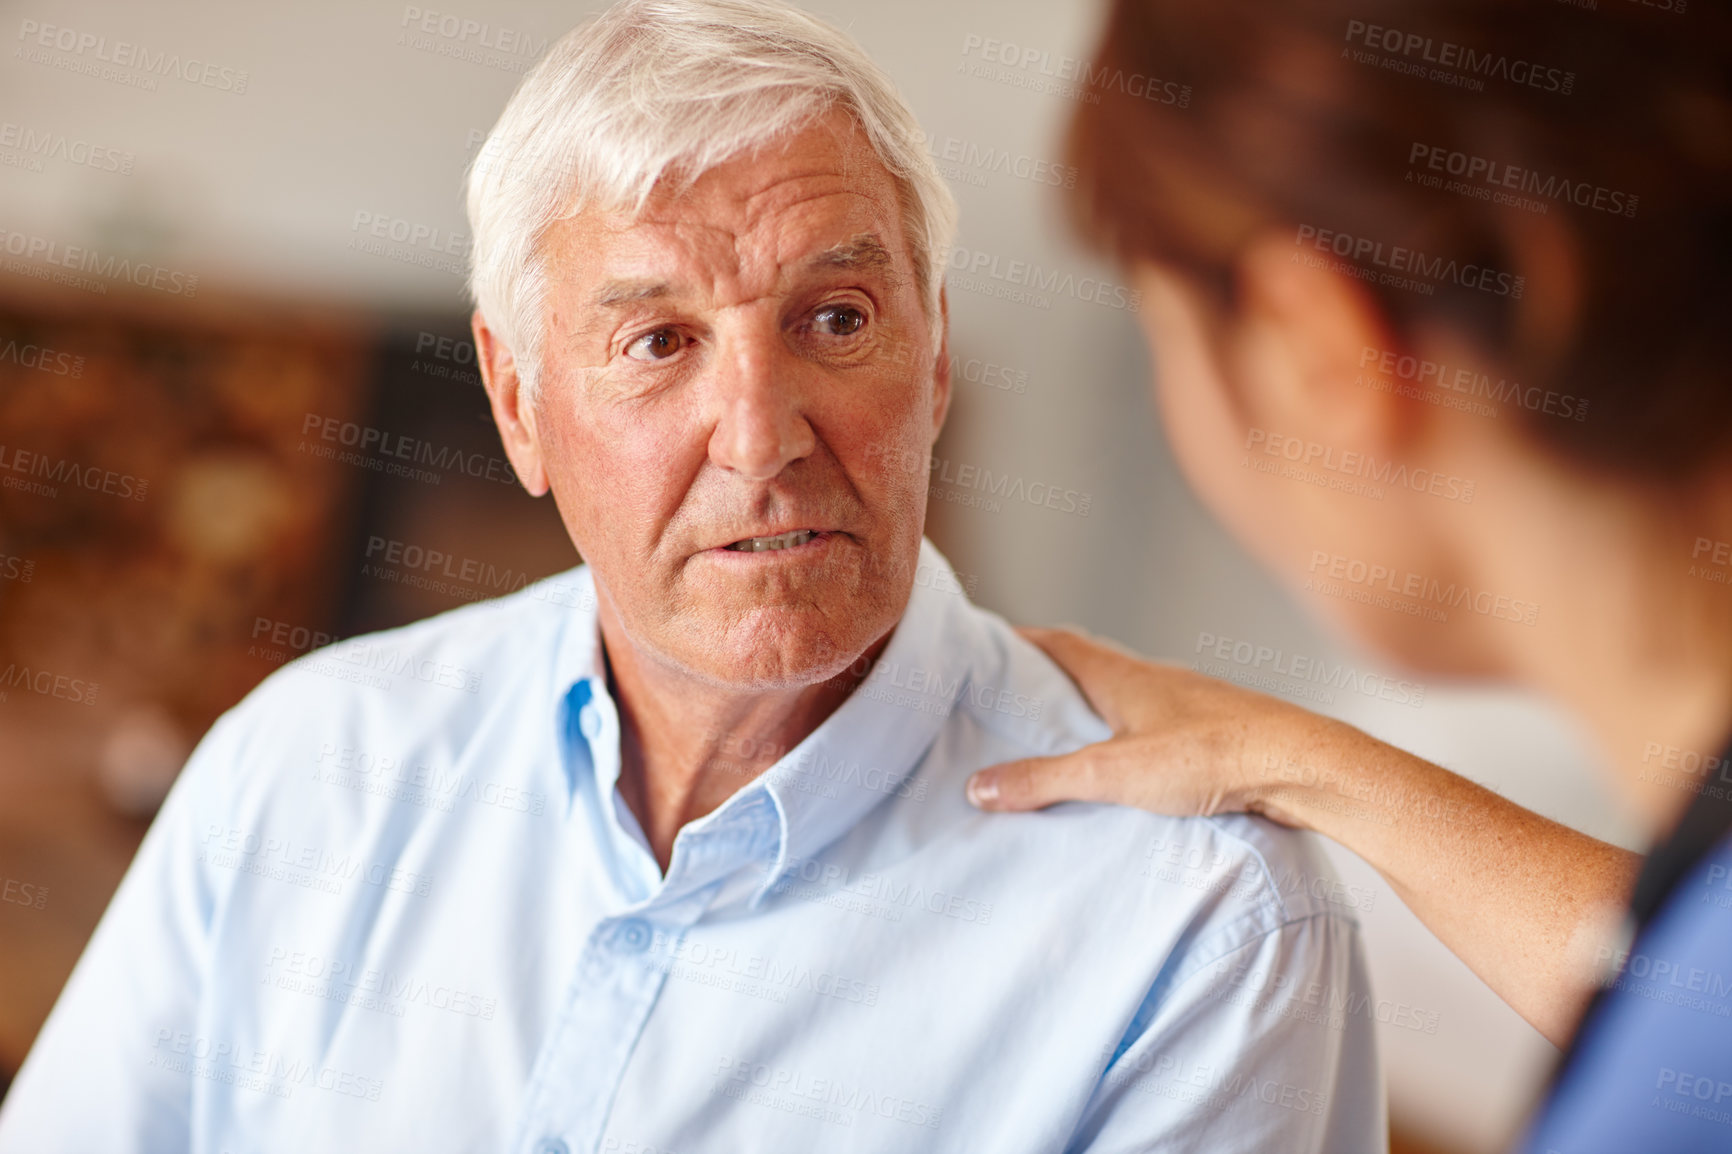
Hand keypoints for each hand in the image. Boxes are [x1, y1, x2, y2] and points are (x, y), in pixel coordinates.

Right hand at [965, 626, 1345, 823]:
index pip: (1059, 643)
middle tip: (1013, 700)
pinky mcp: (1215, 734)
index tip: (987, 645)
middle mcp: (1155, 680)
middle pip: (1091, 669)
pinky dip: (1130, 741)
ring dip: (1093, 714)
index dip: (1021, 641)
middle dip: (1050, 680)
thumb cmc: (1212, 755)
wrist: (1302, 765)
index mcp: (1123, 676)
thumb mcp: (1112, 773)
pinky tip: (1128, 773)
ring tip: (1061, 743)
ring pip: (1127, 701)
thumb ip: (1044, 780)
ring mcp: (1188, 705)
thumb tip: (979, 786)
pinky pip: (1157, 730)